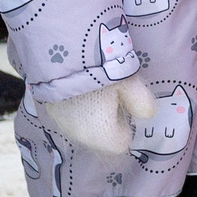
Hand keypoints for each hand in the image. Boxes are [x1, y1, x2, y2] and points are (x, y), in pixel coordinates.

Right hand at [38, 73, 159, 154]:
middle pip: (101, 137)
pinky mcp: (49, 109)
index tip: (125, 104)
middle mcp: (80, 136)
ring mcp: (61, 123)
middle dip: (108, 120)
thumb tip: (148, 114)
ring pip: (84, 127)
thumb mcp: (130, 83)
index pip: (121, 143)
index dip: (126, 125)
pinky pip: (69, 116)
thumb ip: (143, 102)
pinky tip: (78, 86)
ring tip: (93, 87)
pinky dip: (75, 106)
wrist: (61, 53)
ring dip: (91, 114)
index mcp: (102, 135)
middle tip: (111, 93)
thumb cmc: (101, 70)